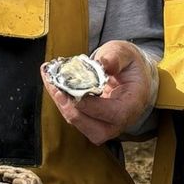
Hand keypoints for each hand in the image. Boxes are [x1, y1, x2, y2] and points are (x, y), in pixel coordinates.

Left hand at [41, 40, 157, 144]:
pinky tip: (53, 83)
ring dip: (62, 104)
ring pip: (80, 124)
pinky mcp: (92, 121)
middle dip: (71, 109)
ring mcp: (105, 124)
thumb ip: (116, 57)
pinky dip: (62, 101)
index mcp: (132, 105)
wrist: (132, 75)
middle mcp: (120, 121)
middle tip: (56, 87)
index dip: (91, 104)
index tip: (73, 87)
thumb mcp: (126, 53)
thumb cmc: (131, 65)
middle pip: (94, 129)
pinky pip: (74, 116)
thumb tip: (105, 64)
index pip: (112, 113)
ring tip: (51, 81)